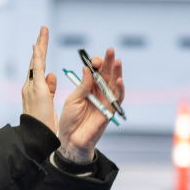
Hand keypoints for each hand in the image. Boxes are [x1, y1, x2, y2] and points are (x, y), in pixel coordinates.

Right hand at [20, 26, 58, 132]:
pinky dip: (37, 57)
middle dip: (40, 45)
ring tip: (44, 31)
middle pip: (35, 61)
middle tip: (43, 30)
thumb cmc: (42, 123)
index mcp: (34, 89)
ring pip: (35, 62)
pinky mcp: (37, 90)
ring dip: (40, 46)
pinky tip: (37, 46)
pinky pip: (36, 70)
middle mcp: (30, 85)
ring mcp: (32, 87)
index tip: (41, 43)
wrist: (35, 135)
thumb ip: (49, 87)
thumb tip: (52, 74)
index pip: (38, 68)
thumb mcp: (47, 102)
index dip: (40, 55)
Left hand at [57, 48, 124, 163]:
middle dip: (109, 62)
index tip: (94, 59)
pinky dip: (119, 90)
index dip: (96, 64)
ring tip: (117, 61)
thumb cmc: (69, 119)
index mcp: (88, 88)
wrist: (71, 139)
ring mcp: (106, 101)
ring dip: (117, 72)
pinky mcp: (110, 111)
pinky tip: (119, 80)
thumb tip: (87, 69)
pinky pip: (118, 99)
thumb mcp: (73, 99)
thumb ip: (82, 86)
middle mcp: (99, 93)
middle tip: (110, 50)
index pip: (95, 72)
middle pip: (107, 75)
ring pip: (114, 84)